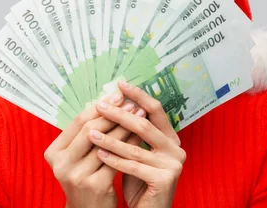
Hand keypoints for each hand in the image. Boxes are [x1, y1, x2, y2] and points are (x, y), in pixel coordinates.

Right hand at [44, 91, 145, 207]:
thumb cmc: (85, 178)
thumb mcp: (76, 157)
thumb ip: (85, 134)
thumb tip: (107, 101)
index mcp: (54, 153)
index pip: (78, 122)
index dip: (99, 106)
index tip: (117, 95)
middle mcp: (61, 164)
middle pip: (90, 130)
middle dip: (113, 114)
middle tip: (130, 102)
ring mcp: (77, 176)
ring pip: (106, 143)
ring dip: (125, 126)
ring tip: (139, 114)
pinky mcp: (95, 186)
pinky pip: (116, 158)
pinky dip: (129, 144)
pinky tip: (140, 135)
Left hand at [89, 81, 186, 207]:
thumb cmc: (139, 182)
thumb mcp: (136, 152)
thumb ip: (130, 133)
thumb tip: (111, 105)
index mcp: (170, 138)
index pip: (155, 109)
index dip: (138, 95)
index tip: (119, 84)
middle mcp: (176, 148)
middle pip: (144, 124)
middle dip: (119, 114)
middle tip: (100, 105)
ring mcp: (173, 164)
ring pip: (135, 146)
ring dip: (110, 138)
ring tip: (90, 133)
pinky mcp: (165, 179)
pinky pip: (133, 166)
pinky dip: (114, 160)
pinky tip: (98, 154)